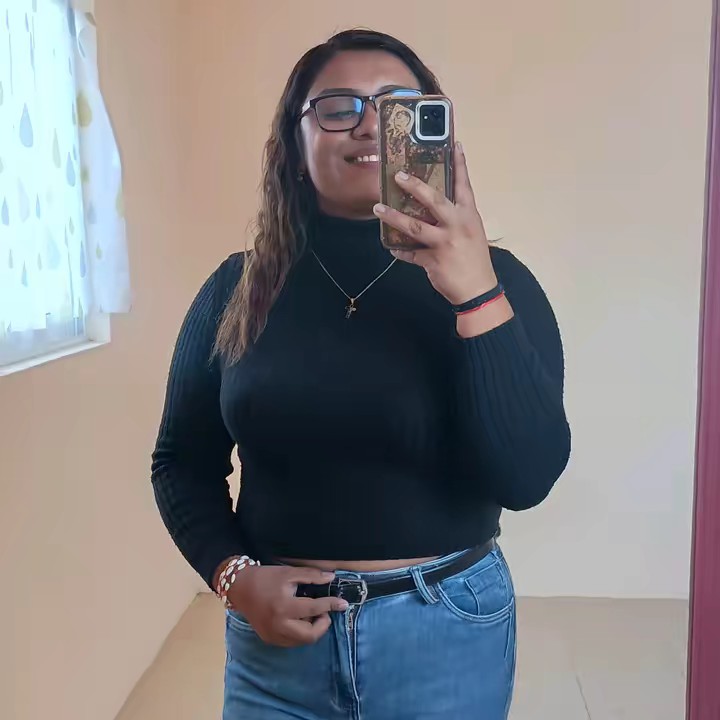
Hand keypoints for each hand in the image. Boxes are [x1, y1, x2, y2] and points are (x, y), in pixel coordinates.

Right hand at [227, 565, 348, 647]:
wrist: (240, 588)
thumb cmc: (265, 578)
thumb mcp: (289, 573)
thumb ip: (311, 576)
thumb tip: (331, 578)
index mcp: (284, 606)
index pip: (314, 608)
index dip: (331, 605)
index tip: (343, 604)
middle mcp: (279, 625)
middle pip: (310, 635)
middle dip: (322, 625)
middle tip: (324, 612)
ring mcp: (273, 635)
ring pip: (301, 641)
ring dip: (312, 629)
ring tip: (310, 614)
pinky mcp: (269, 639)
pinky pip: (291, 641)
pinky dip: (300, 633)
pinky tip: (299, 620)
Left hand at [373, 142, 497, 305]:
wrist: (479, 289)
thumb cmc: (475, 259)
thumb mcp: (471, 231)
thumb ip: (455, 217)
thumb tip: (434, 205)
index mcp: (468, 215)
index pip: (464, 184)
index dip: (460, 164)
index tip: (455, 143)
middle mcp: (457, 225)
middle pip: (434, 200)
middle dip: (415, 186)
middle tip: (398, 175)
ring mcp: (444, 243)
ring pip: (414, 226)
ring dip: (394, 217)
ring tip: (378, 208)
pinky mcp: (433, 261)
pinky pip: (410, 254)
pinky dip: (399, 251)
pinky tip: (391, 247)